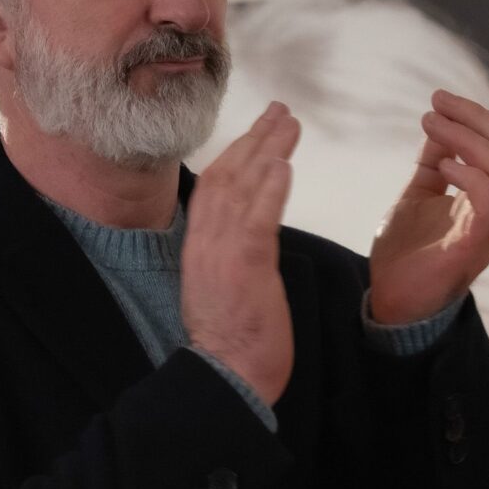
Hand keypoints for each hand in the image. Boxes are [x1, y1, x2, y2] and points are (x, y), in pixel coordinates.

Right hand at [183, 102, 299, 403]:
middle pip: (227, 177)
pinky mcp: (245, 267)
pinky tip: (284, 164)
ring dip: (267, 151)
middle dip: (254, 140)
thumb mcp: (224, 292)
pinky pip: (257, 219)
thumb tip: (248, 243)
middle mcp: (206, 244)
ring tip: (288, 123)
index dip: (235, 155)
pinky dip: (269, 188)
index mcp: (200, 249)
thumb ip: (232, 260)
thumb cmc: (234, 343)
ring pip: (241, 189)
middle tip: (280, 111)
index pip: (214, 190)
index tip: (256, 132)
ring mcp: (223, 254)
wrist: (227, 377)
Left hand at [368, 90, 488, 325]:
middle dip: (476, 117)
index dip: (478, 115)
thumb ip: (433, 165)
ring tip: (430, 127)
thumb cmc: (406, 254)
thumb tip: (437, 125)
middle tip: (436, 104)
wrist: (392, 302)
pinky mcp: (475, 245)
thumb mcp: (418, 195)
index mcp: (488, 196)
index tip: (438, 100)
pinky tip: (441, 166)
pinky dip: (469, 174)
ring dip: (466, 138)